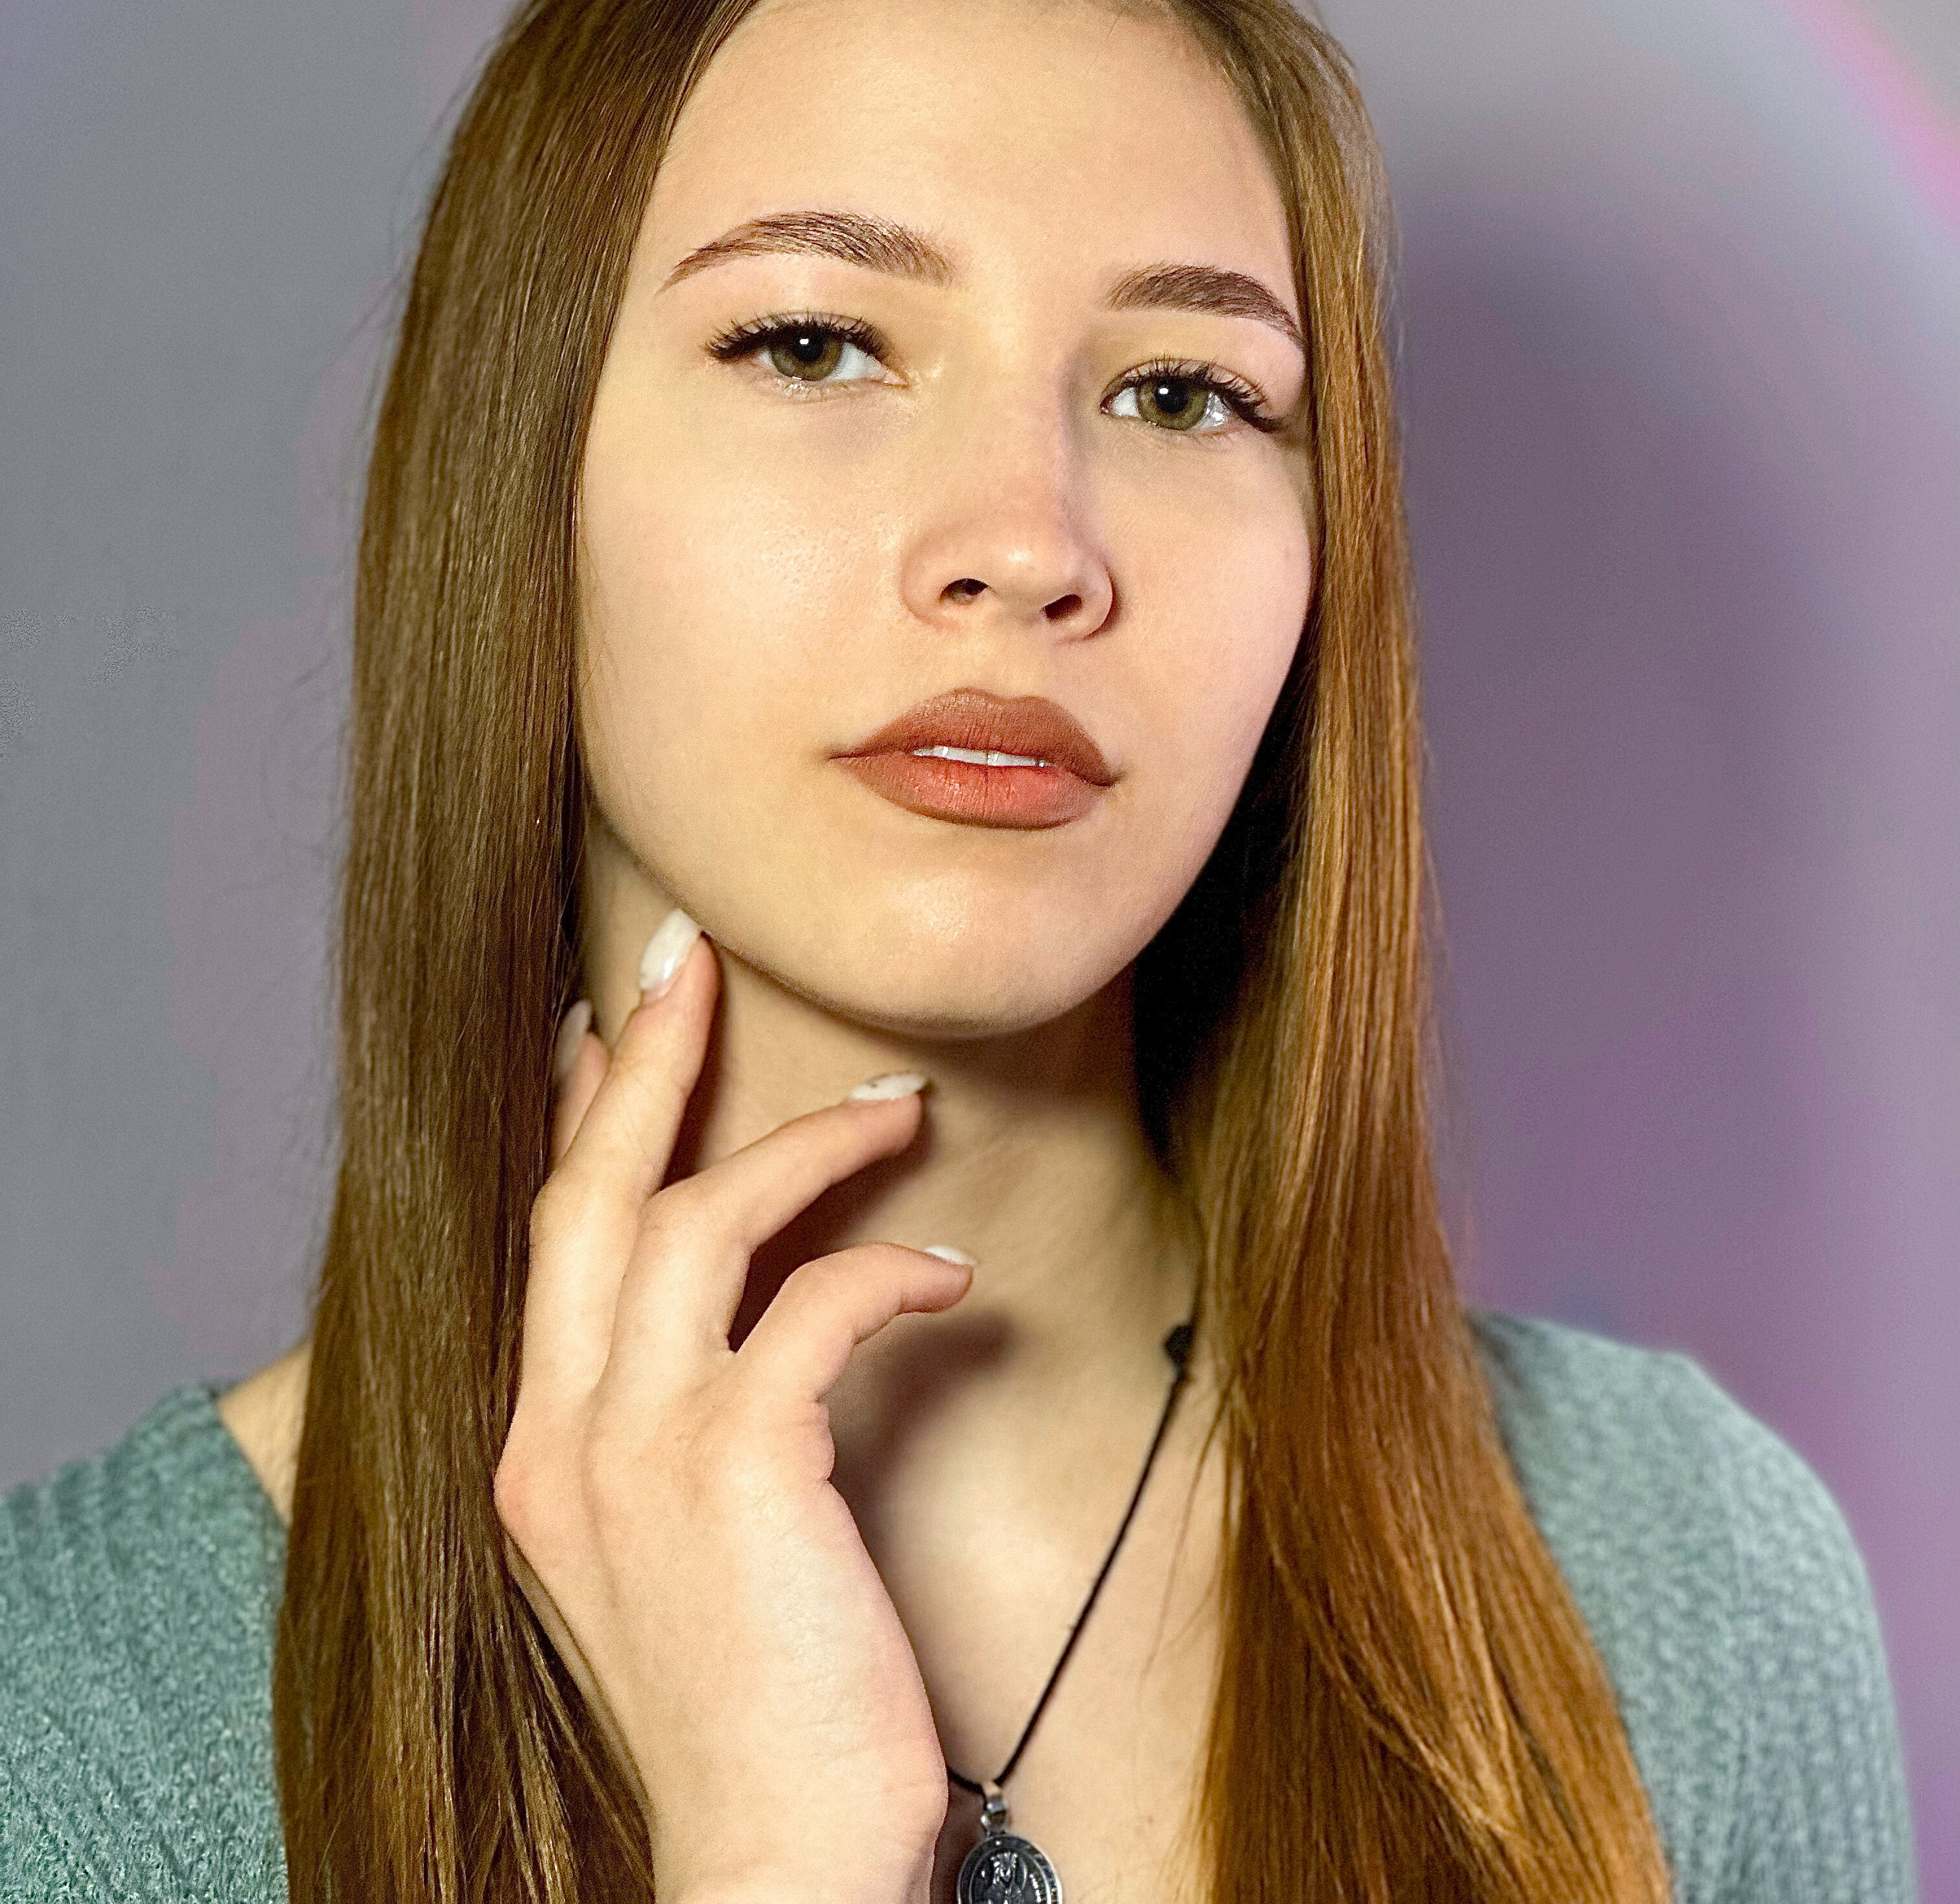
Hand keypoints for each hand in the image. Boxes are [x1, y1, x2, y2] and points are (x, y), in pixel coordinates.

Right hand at [493, 916, 972, 1903]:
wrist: (768, 1864)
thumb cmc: (750, 1708)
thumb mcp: (675, 1552)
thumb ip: (675, 1429)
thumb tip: (748, 1314)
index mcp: (537, 1453)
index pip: (550, 1239)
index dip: (577, 1118)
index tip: (601, 1024)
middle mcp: (561, 1438)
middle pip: (591, 1193)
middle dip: (643, 1060)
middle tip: (692, 956)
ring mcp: (636, 1453)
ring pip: (699, 1221)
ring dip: (806, 1143)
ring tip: (896, 1104)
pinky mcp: (739, 1472)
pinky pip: (812, 1307)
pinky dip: (885, 1266)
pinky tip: (950, 1272)